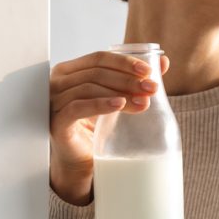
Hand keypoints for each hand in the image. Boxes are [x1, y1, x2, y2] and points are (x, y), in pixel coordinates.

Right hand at [49, 50, 170, 203]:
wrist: (81, 160)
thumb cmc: (95, 126)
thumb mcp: (117, 98)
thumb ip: (136, 80)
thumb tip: (164, 62)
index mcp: (71, 71)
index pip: (99, 58)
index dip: (125, 62)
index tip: (149, 71)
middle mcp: (58, 82)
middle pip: (96, 72)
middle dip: (127, 79)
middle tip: (151, 88)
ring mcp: (54, 101)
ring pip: (89, 87)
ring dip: (119, 92)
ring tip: (142, 101)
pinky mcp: (57, 121)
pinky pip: (78, 107)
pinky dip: (100, 104)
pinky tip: (120, 105)